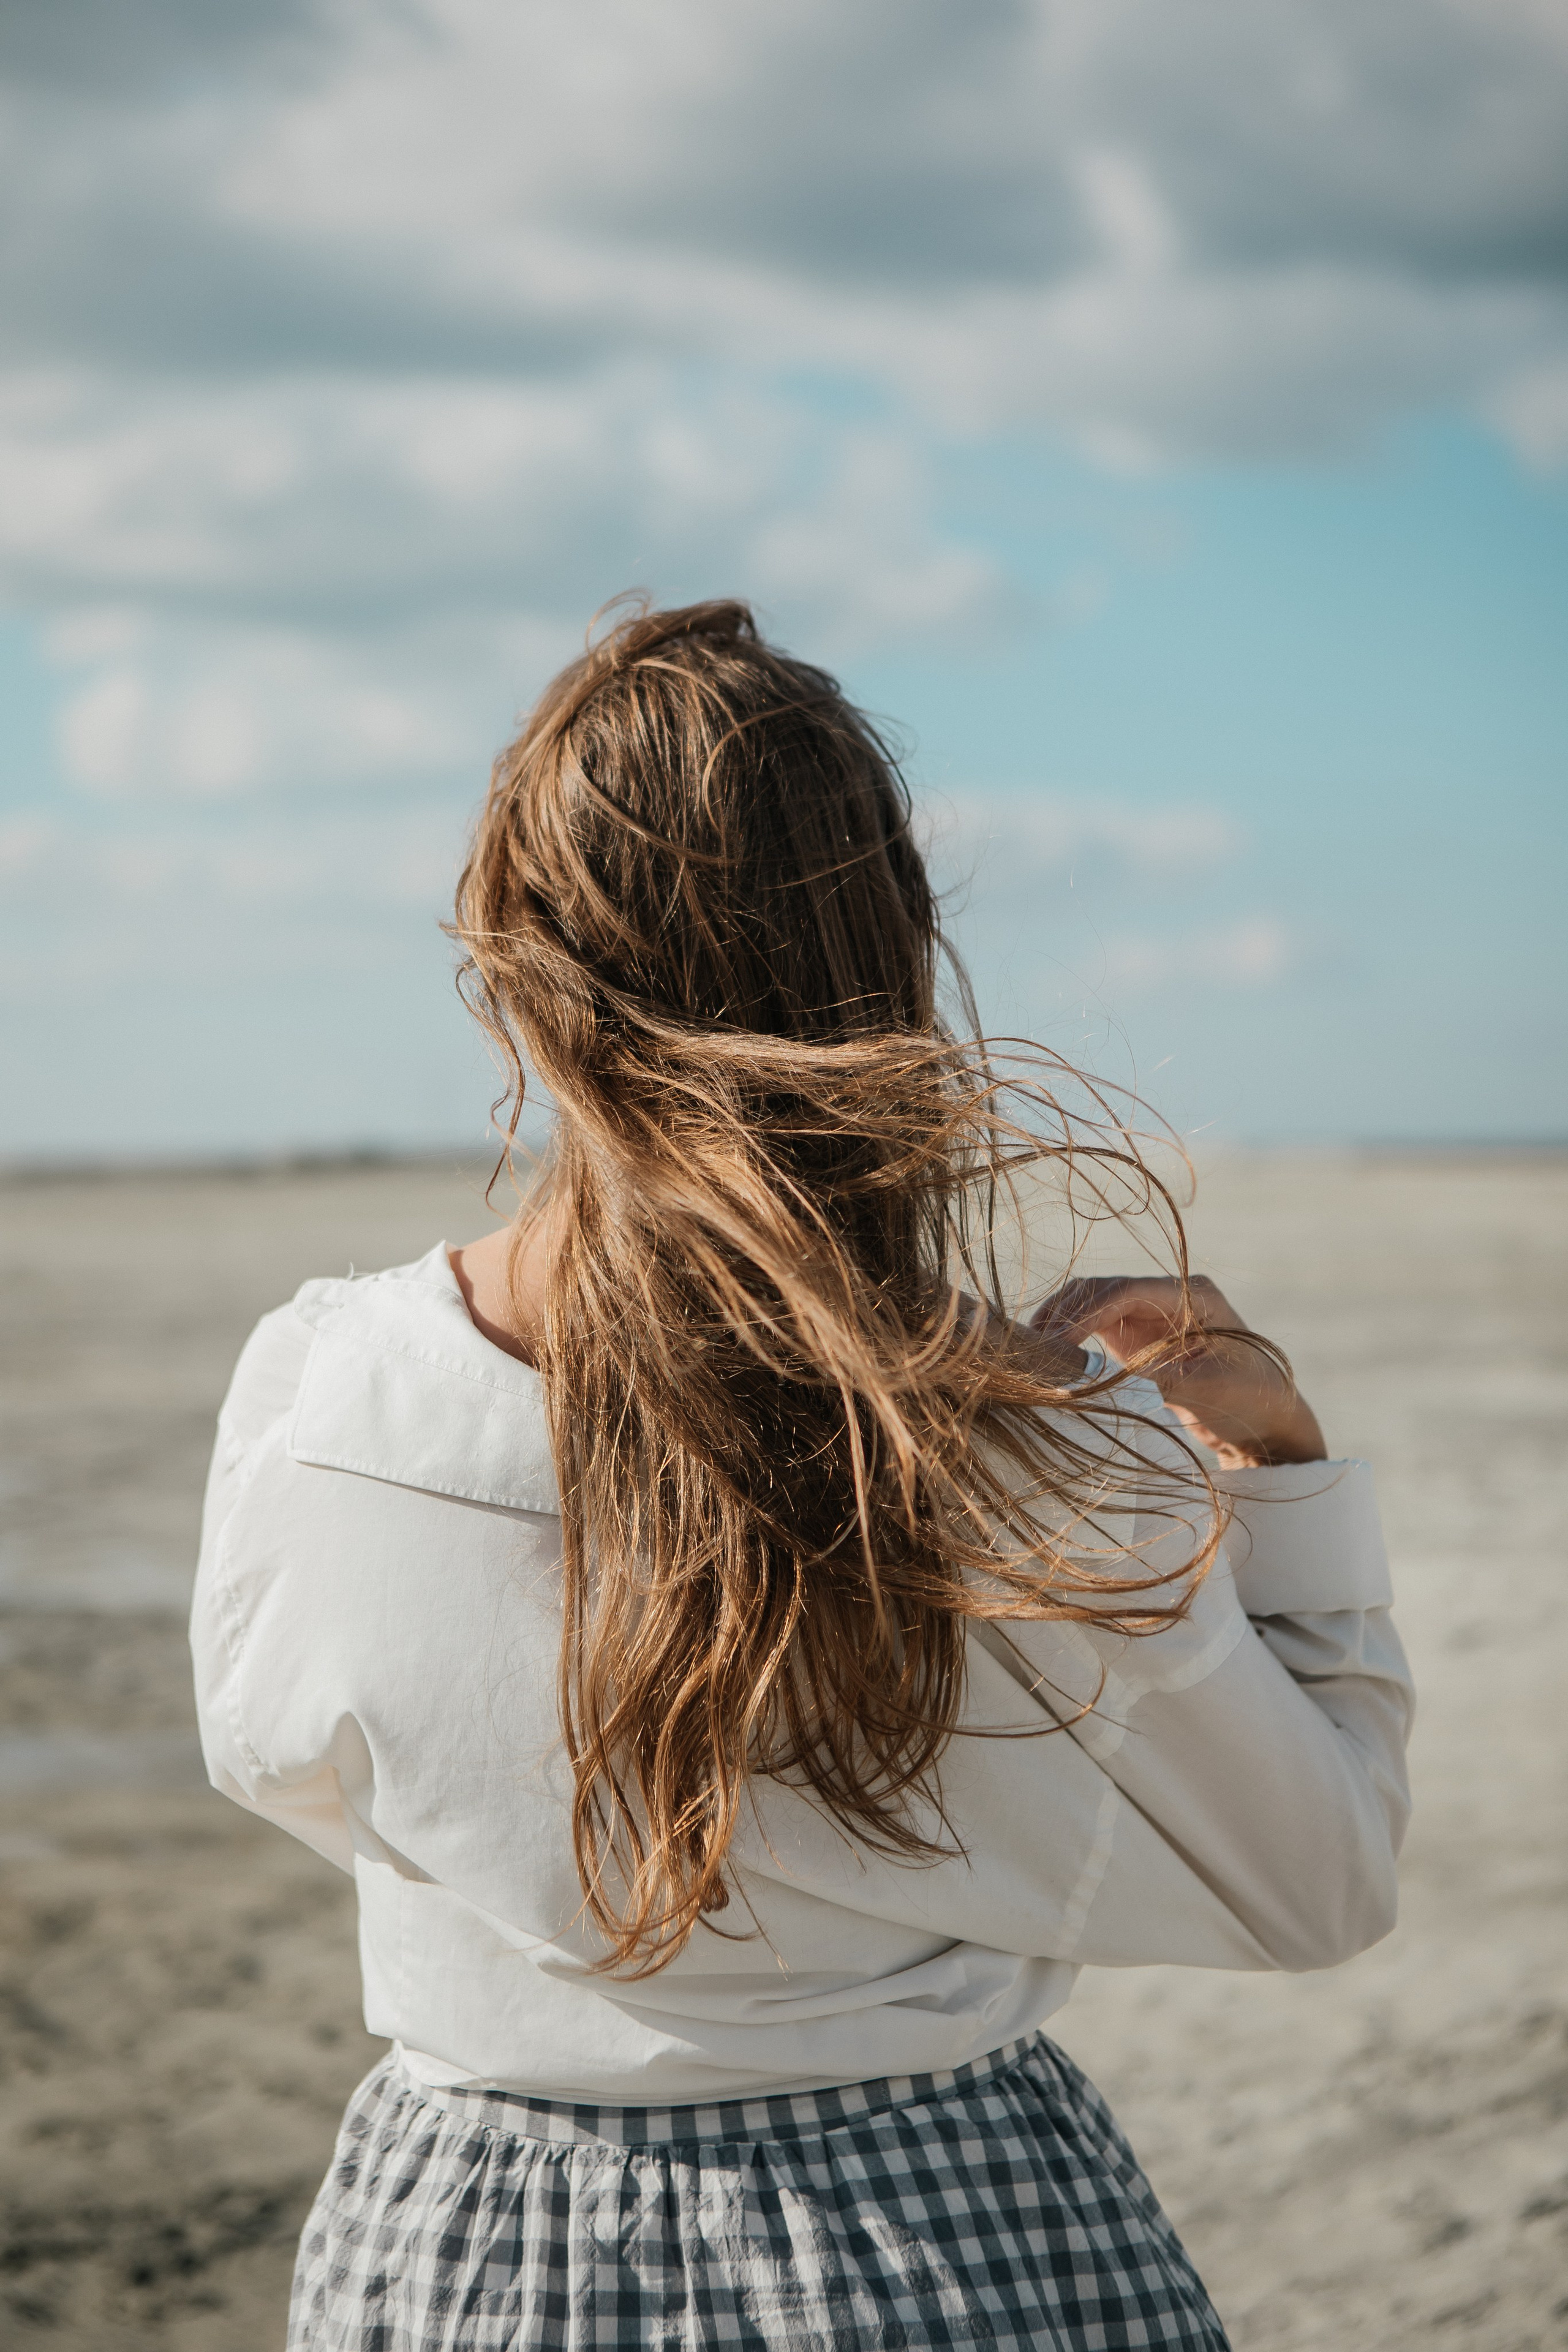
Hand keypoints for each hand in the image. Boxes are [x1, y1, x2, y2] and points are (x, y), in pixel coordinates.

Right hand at [1030, 1274, 1325, 1468]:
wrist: (1269, 1423)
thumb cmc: (1251, 1401)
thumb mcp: (1205, 1389)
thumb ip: (1153, 1378)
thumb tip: (1094, 1377)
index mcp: (1192, 1295)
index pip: (1125, 1291)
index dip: (1085, 1314)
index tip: (1056, 1342)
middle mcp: (1169, 1296)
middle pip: (1102, 1290)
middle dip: (1065, 1315)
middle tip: (1032, 1348)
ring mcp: (1152, 1315)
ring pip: (1093, 1304)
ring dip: (1062, 1322)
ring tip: (1032, 1350)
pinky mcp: (1140, 1338)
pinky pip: (1096, 1327)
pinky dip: (1072, 1337)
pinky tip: (1050, 1356)